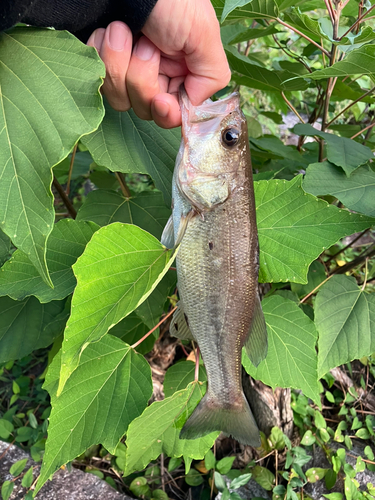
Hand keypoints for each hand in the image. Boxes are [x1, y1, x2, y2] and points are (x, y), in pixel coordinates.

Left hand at [87, 0, 230, 127]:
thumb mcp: (202, 32)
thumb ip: (211, 75)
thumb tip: (197, 107)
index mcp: (182, 73)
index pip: (174, 114)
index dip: (166, 113)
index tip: (160, 100)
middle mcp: (156, 75)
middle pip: (145, 109)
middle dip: (141, 77)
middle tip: (146, 44)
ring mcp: (127, 70)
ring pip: (119, 98)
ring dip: (118, 62)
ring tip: (121, 29)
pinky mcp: (102, 62)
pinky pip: (95, 79)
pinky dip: (98, 53)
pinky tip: (105, 31)